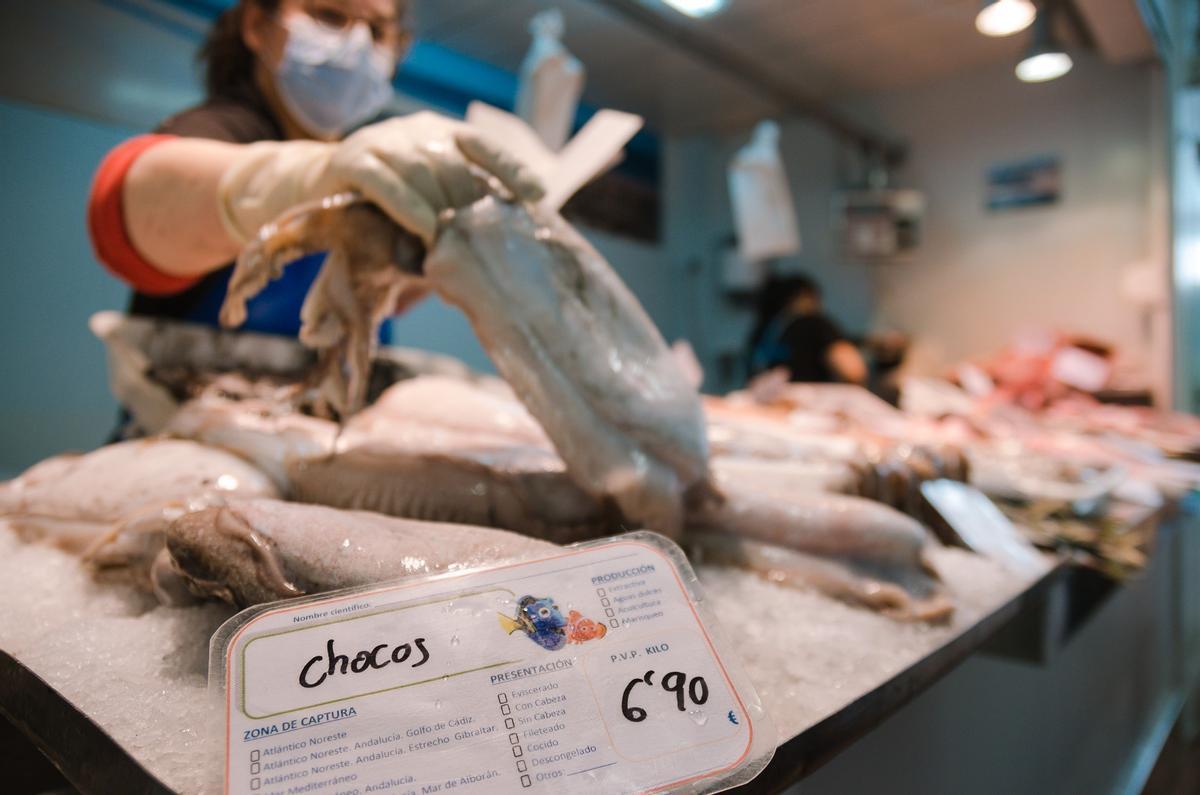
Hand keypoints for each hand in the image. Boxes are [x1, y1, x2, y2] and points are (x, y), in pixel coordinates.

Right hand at [217, 111, 543, 245]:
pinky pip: (384, 181)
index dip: (512, 168)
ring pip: (421, 169)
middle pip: (454, 162)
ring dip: (442, 206)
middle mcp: (414, 131)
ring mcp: (380, 141)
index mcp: (439, 134)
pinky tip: (425, 229)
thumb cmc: (379, 210)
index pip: (484, 145)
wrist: (309, 190)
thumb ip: (456, 224)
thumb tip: (500, 260)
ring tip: (458, 240)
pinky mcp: (349, 160)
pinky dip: (408, 205)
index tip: (538, 195)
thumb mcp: (424, 211)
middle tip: (491, 237)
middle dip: (474, 200)